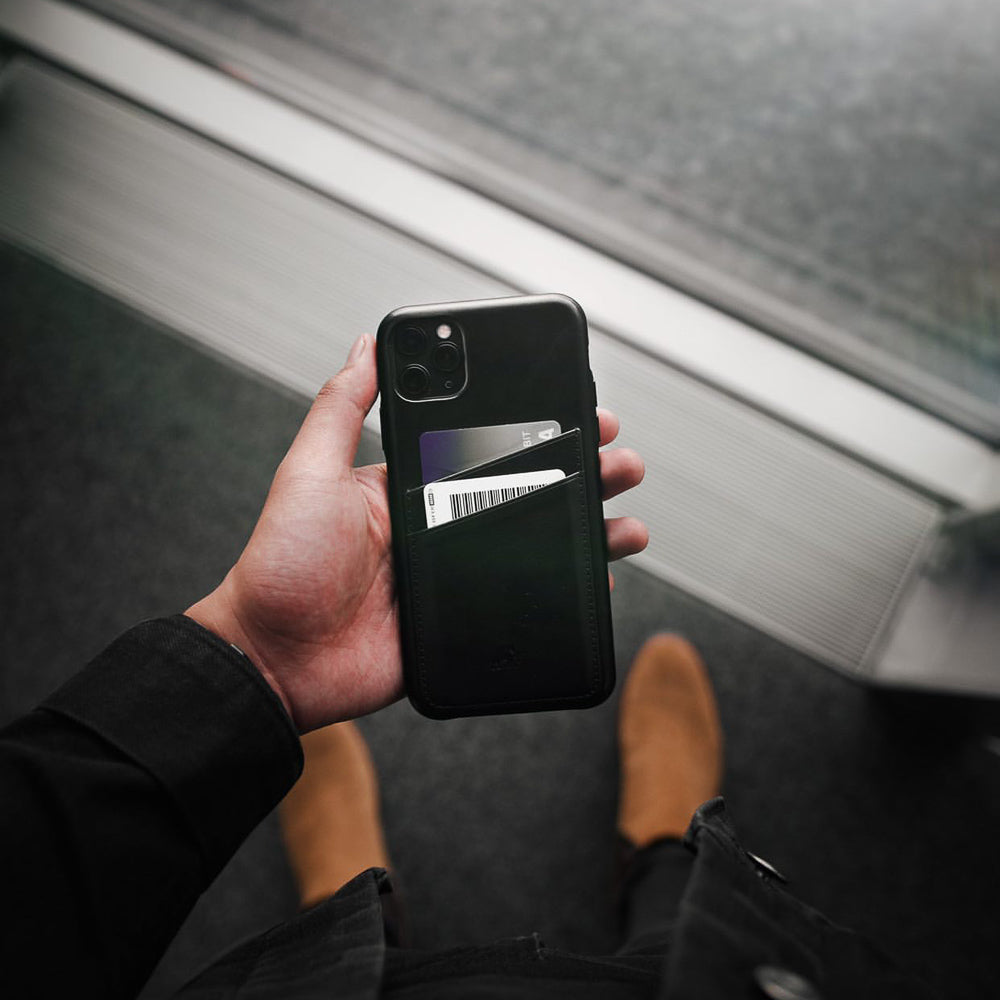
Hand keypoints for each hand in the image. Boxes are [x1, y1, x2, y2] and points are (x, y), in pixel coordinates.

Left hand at [186, 334, 647, 731]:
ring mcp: (454, 577)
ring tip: (627, 521)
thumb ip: (340, 410)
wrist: (275, 658)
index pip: (487, 448)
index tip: (579, 410)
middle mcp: (438, 527)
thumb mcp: (309, 472)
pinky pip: (526, 603)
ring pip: (537, 547)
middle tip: (619, 460)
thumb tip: (364, 346)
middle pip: (526, 494)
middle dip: (580, 474)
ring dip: (588, 531)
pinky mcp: (460, 623)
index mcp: (409, 488)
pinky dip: (566, 592)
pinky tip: (597, 579)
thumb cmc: (282, 565)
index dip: (537, 428)